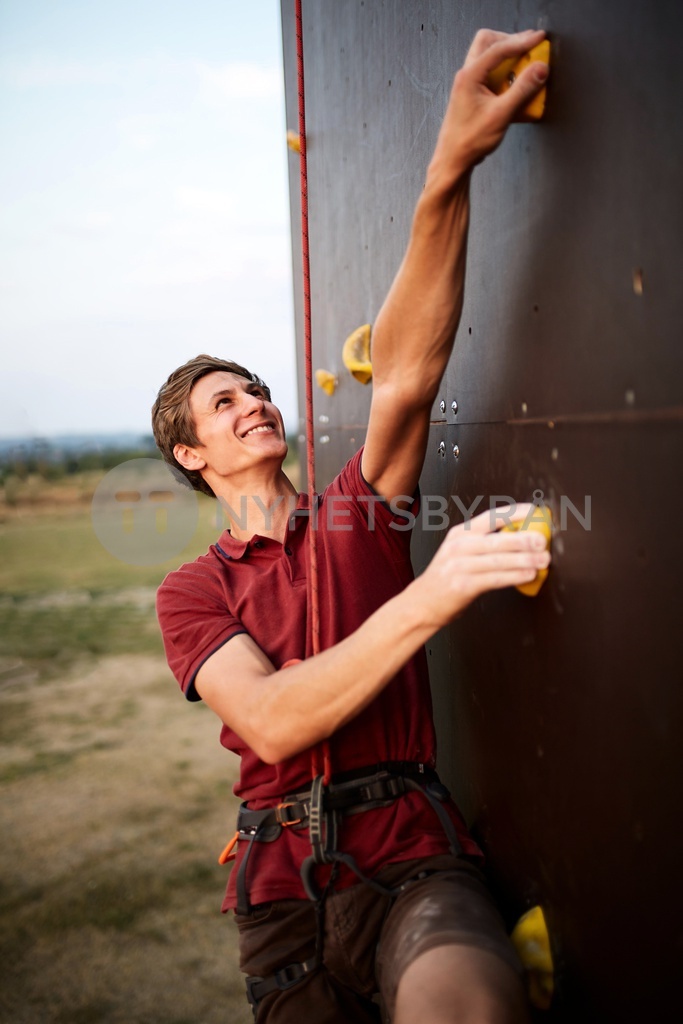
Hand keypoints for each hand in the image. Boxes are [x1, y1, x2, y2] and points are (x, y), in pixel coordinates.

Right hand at [414, 503, 551, 627]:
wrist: (422, 603)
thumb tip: (520, 538)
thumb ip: (484, 543)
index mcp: (460, 534)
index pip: (491, 517)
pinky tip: (528, 575)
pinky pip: (495, 578)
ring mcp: (460, 566)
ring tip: (542, 560)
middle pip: (497, 539)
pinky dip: (515, 576)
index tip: (534, 512)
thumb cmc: (446, 577)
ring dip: (525, 559)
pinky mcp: (463, 585)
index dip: (514, 513)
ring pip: (499, 559)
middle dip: (524, 538)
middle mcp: (459, 547)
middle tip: (542, 540)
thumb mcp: (459, 552)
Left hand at [432, 29, 547, 176]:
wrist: (453, 160)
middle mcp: (467, 75)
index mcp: (470, 76)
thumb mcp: (501, 115)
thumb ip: (522, 90)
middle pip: (488, 41)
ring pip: (488, 55)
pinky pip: (489, 72)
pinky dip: (504, 72)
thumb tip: (540, 69)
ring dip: (507, 55)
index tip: (540, 38)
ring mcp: (468, 83)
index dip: (522, 41)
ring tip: (525, 64)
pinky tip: (515, 84)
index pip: (499, 48)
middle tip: (530, 47)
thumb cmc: (469, 141)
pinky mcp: (473, 93)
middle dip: (510, 40)